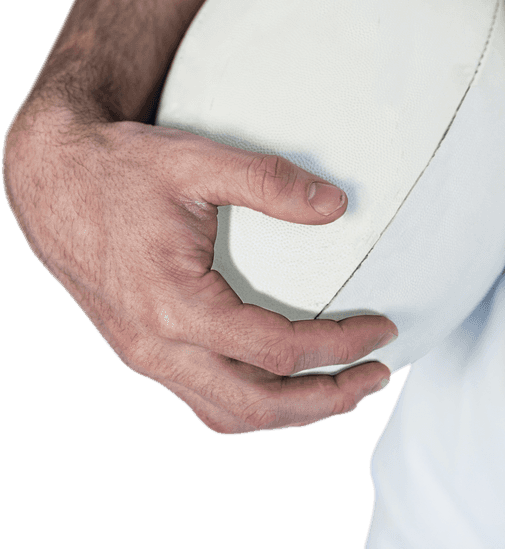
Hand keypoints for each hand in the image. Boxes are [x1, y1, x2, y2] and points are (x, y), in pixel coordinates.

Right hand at [2, 109, 396, 434]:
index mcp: (174, 306)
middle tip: (378, 376)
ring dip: (291, 413)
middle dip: (326, 401)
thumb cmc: (122, 167)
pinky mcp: (142, 351)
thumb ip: (269, 181)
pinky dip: (254, 403)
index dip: (340, 346)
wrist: (51, 176)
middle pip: (256, 406)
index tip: (383, 328)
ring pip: (227, 414)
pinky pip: (204, 398)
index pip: (277, 351)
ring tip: (343, 391)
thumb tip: (338, 206)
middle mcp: (155, 347)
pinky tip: (285, 382)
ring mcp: (144, 356)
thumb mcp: (197, 161)